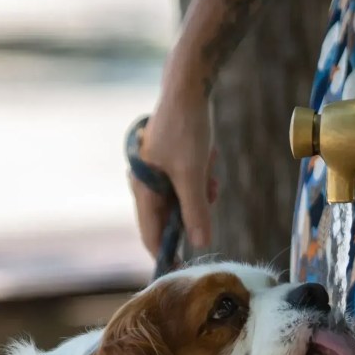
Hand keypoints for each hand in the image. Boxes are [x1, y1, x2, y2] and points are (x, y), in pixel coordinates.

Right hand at [133, 71, 220, 255]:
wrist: (189, 85)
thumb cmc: (187, 128)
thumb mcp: (194, 175)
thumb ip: (197, 212)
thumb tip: (201, 244)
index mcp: (144, 189)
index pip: (151, 235)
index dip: (167, 254)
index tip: (186, 269)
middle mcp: (147, 183)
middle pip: (171, 218)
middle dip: (195, 212)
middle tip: (210, 195)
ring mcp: (159, 171)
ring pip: (185, 200)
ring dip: (202, 192)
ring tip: (210, 171)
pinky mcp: (172, 160)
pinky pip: (190, 182)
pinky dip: (203, 177)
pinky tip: (210, 159)